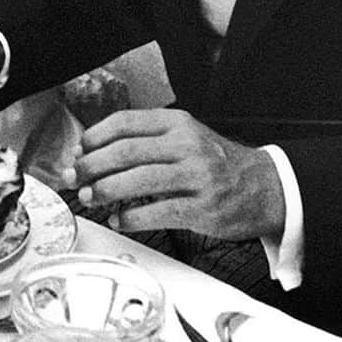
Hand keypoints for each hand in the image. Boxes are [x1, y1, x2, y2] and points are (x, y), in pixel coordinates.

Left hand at [75, 108, 285, 241]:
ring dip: (107, 191)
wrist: (266, 187)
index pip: (126, 122)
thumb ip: (148, 140)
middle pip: (126, 151)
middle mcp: (186, 145)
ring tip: (90, 198)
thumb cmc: (218, 163)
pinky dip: (132, 217)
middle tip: (75, 177)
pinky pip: (159, 211)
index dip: (95, 137)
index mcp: (177, 123)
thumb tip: (97, 151)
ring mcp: (196, 176)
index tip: (79, 151)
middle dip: (93, 165)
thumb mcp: (186, 136)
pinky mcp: (203, 207)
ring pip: (139, 180)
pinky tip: (119, 219)